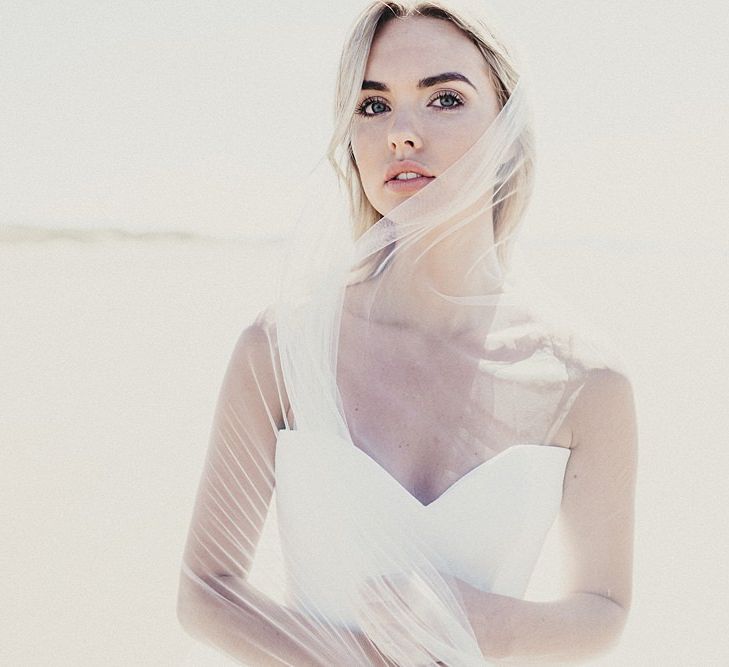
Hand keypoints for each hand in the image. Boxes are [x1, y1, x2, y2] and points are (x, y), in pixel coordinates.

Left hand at [354, 571, 480, 665]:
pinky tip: (379, 637)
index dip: (368, 590)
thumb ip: (412, 580)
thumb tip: (382, 582)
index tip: (358, 588)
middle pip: (382, 611)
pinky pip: (401, 650)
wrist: (493, 623)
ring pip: (388, 633)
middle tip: (354, 603)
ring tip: (362, 619)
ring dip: (372, 626)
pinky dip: (387, 644)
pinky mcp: (429, 651)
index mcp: (424, 591)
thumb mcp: (439, 580)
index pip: (385, 589)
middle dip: (364, 608)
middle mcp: (422, 612)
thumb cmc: (464, 597)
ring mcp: (425, 634)